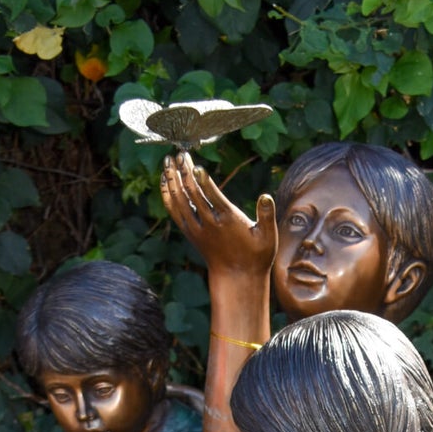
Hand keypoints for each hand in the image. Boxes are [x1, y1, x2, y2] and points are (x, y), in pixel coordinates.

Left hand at [162, 150, 276, 280]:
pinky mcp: (190, 232)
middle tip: (180, 153)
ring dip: (172, 180)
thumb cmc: (256, 256)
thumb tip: (266, 196)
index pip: (212, 197)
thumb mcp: (268, 237)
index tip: (195, 166)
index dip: (202, 180)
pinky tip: (164, 179)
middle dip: (184, 172)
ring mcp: (197, 229)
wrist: (237, 279)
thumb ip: (266, 215)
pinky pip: (174, 211)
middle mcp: (210, 224)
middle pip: (192, 194)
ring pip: (179, 201)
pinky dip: (167, 194)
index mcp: (229, 221)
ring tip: (169, 160)